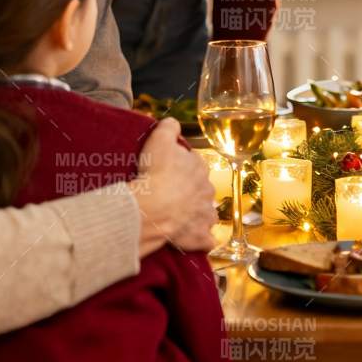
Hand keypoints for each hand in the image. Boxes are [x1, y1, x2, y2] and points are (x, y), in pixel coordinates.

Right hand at [129, 119, 217, 255]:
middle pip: (201, 188)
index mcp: (199, 167)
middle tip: (170, 193)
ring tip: (178, 215)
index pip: (195, 163)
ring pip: (207, 212)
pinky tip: (192, 238)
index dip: (182, 166)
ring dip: (197, 214)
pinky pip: (206, 239)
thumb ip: (169, 127)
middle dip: (190, 190)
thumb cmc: (156, 172)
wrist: (154, 207)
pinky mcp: (201, 236)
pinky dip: (201, 239)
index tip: (169, 170)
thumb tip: (173, 123)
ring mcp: (206, 214)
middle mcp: (207, 190)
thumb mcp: (160, 139)